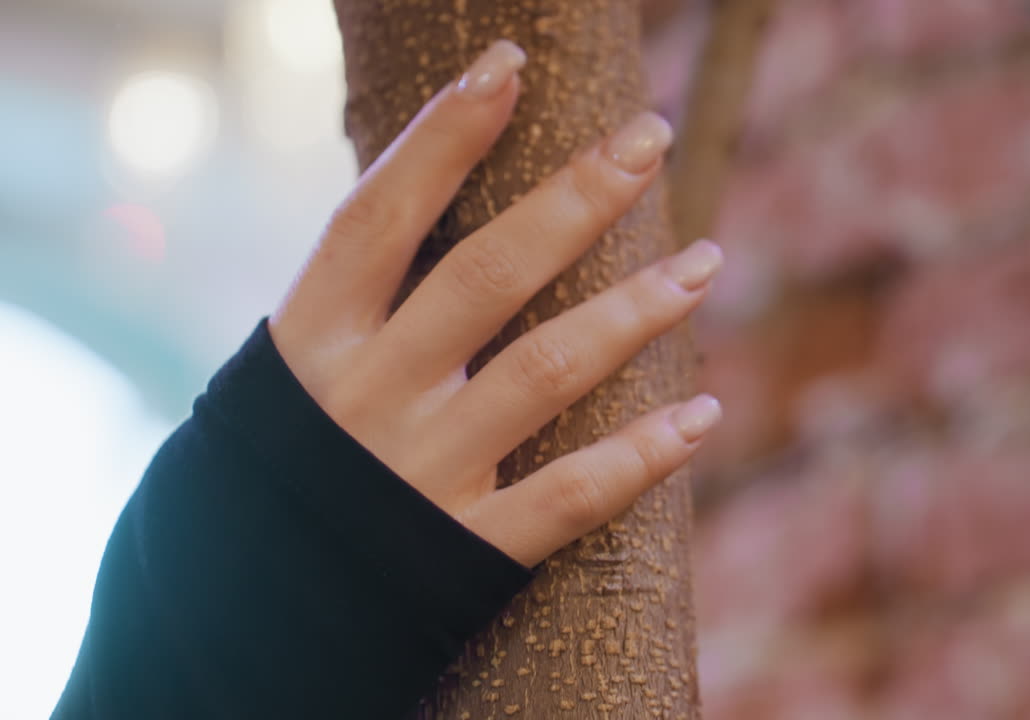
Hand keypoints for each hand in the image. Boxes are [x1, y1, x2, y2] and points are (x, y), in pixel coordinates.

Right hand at [267, 40, 721, 568]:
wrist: (246, 614)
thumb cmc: (289, 466)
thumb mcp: (296, 371)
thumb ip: (364, 298)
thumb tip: (439, 195)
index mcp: (312, 339)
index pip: (380, 214)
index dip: (442, 136)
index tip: (508, 65)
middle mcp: (365, 397)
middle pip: (485, 275)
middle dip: (573, 198)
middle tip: (646, 137)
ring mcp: (418, 475)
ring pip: (544, 372)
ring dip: (634, 312)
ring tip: (705, 263)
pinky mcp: (463, 549)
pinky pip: (568, 498)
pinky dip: (641, 457)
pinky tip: (703, 413)